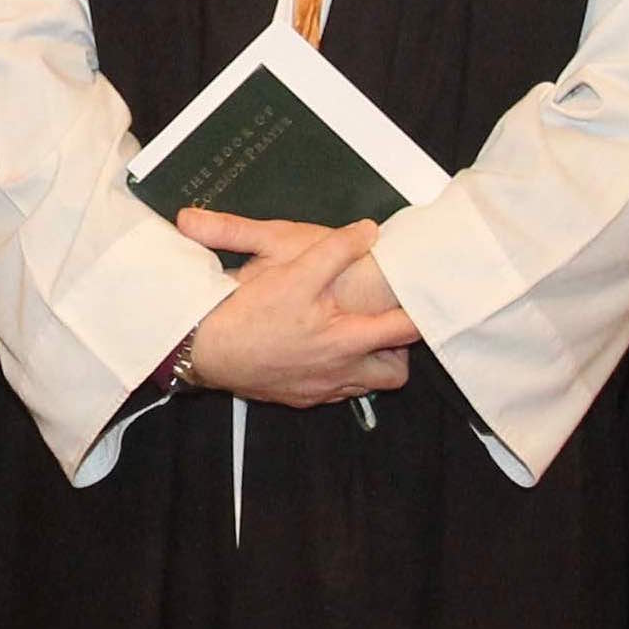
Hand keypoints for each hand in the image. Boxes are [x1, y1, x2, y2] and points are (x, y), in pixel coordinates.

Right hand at [176, 213, 420, 407]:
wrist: (203, 349)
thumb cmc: (248, 312)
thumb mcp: (294, 269)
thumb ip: (336, 249)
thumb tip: (369, 232)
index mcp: (347, 341)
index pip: (404, 332)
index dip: (421, 315)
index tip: (425, 300)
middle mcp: (339, 373)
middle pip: (394, 374)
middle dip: (398, 352)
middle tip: (388, 323)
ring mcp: (318, 390)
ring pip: (363, 385)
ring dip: (367, 363)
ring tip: (355, 335)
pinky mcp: (296, 397)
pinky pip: (332, 392)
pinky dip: (336, 374)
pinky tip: (318, 351)